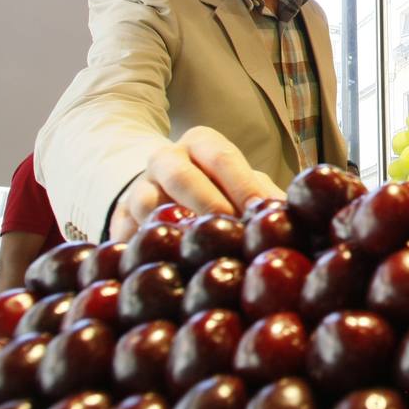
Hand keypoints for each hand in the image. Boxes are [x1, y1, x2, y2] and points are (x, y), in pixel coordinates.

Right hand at [109, 126, 283, 240]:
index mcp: (201, 143)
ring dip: (172, 228)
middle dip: (208, 205)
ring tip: (196, 251)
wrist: (162, 190)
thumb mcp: (241, 183)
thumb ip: (262, 195)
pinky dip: (141, 249)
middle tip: (231, 232)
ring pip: (147, 204)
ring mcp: (138, 187)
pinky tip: (163, 266)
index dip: (243, 184)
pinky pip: (125, 233)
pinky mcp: (119, 218)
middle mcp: (166, 158)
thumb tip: (289, 217)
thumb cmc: (218, 188)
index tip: (260, 210)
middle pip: (183, 177)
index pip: (223, 158)